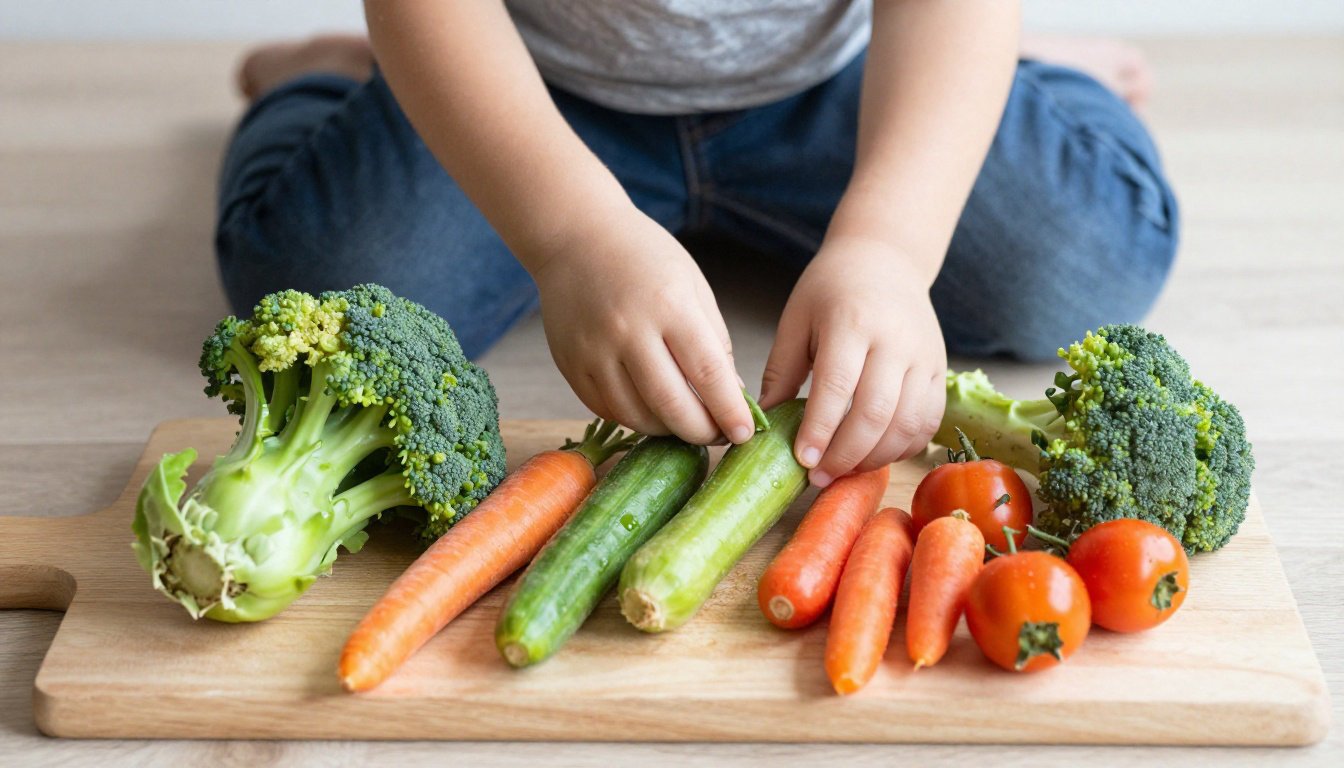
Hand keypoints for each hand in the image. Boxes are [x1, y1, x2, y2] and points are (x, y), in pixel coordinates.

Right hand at [532, 209, 753, 444]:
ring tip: (685, 422)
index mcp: (669, 306)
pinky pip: (607, 409)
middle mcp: (628, 332)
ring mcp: (594, 351)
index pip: (707, 374)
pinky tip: (650, 408)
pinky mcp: (570, 364)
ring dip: (668, 430)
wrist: (575, 236)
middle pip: (672, 406)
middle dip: (702, 432)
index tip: (745, 432)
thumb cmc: (643, 257)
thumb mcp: (692, 285)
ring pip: (637, 416)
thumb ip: (714, 341)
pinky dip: (634, 417)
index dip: (729, 411)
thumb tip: (731, 395)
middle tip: (718, 436)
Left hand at [759, 237, 946, 485]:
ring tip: (843, 469)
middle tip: (818, 476)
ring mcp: (925, 357)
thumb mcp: (796, 320)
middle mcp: (895, 341)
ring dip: (875, 457)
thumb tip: (763, 422)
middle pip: (876, 413)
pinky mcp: (941, 371)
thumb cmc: (831, 289)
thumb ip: (782, 371)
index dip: (820, 430)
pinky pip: (928, 422)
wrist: (885, 259)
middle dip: (845, 454)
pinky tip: (874, 455)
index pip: (837, 386)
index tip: (802, 461)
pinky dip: (903, 448)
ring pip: (908, 424)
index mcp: (853, 323)